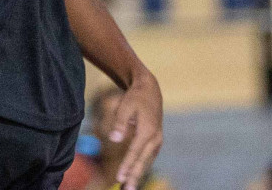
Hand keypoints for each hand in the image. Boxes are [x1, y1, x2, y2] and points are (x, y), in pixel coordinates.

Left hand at [104, 69, 163, 189]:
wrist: (150, 91)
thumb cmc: (135, 98)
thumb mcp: (125, 106)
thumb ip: (119, 123)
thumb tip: (114, 139)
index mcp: (148, 130)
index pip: (135, 152)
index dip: (127, 165)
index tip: (120, 177)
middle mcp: (155, 138)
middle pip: (143, 161)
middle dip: (134, 177)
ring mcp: (157, 141)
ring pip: (146, 162)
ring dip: (137, 175)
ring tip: (128, 188)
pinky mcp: (155, 142)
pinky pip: (147, 158)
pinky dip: (141, 167)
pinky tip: (134, 176)